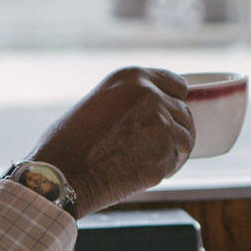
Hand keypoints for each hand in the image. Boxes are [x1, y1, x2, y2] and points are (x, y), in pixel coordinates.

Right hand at [31, 67, 194, 215]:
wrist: (63, 173)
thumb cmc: (69, 142)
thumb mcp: (99, 101)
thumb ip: (129, 99)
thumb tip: (153, 110)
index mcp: (133, 77)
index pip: (177, 85)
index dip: (173, 101)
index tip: (168, 113)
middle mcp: (152, 95)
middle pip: (184, 112)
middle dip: (174, 127)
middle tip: (154, 144)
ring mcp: (162, 125)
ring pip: (187, 137)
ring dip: (175, 149)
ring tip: (150, 159)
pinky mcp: (165, 154)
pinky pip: (178, 160)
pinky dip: (168, 167)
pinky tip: (145, 170)